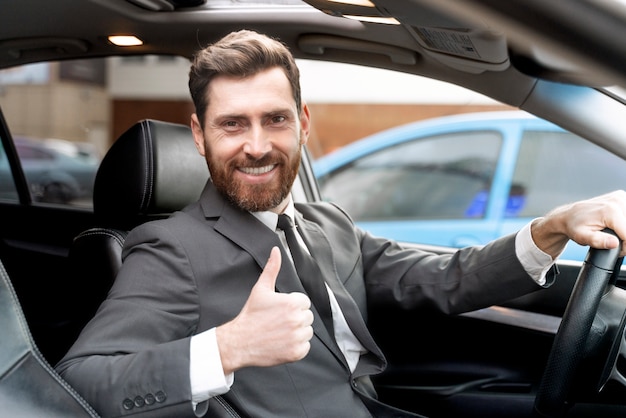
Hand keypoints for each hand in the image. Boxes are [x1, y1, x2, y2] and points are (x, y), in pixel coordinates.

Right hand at [216, 246, 313, 373]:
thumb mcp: (261, 288)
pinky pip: (305, 347)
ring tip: (279, 332)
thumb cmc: (251, 315)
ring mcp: (297, 337)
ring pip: (307, 332)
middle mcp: (297, 319)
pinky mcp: (297, 352)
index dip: (292, 306)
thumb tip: (276, 250)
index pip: (304, 303)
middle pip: (307, 317)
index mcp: (292, 302)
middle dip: (295, 319)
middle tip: (278, 322)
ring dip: (297, 333)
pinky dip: (296, 347)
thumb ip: (272, 268)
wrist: (240, 341)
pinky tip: (282, 342)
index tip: (279, 311)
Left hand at [531, 190, 625, 257]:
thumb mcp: (582, 237)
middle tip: (612, 241)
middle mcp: (617, 201)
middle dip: (625, 239)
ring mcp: (619, 198)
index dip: (625, 246)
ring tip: (613, 233)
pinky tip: (616, 225)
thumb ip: (598, 241)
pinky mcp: (620, 197)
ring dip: (625, 230)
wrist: (569, 215)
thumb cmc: (574, 226)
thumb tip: (614, 243)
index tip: (616, 250)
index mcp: (610, 211)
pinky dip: (624, 222)